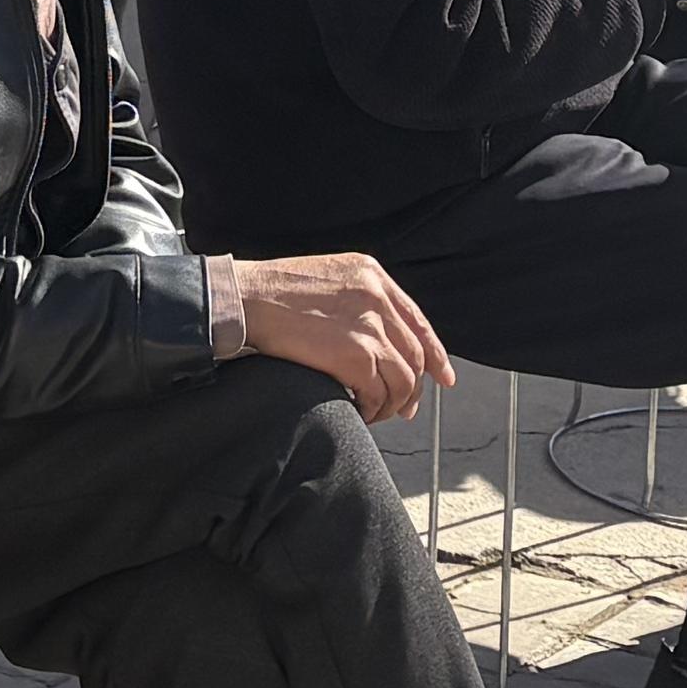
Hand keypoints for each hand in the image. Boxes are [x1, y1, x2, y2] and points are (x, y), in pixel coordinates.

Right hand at [215, 252, 452, 421]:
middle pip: (414, 354)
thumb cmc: (271, 291)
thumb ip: (357, 299)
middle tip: (404, 409)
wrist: (243, 298)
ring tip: (374, 412)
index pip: (417, 321)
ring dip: (392, 404)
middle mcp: (377, 297)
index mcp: (371, 275)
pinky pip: (378, 393)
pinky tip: (359, 412)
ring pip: (403, 379)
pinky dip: (372, 409)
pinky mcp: (355, 354)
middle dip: (413, 388)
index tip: (442, 376)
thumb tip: (377, 338)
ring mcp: (369, 326)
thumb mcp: (326, 277)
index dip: (434, 354)